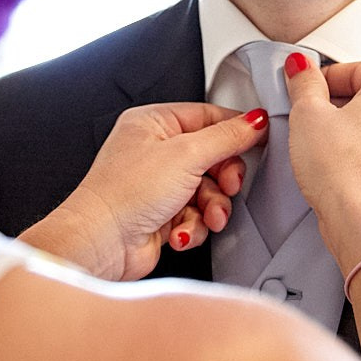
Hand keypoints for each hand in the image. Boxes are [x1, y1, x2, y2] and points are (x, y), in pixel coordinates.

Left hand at [19, 103, 266, 281]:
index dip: (234, 130)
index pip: (207, 117)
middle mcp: (154, 151)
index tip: (257, 140)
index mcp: (153, 123)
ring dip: (212, 207)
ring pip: (208, 191)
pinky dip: (194, 226)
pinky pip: (196, 215)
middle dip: (223, 179)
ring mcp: (158, 185)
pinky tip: (180, 230)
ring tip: (206, 215)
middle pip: (212, 158)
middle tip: (226, 185)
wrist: (103, 243)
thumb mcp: (187, 155)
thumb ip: (227, 137)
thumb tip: (254, 122)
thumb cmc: (123, 194)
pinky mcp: (162, 214)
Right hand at [282, 56, 360, 271]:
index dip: (324, 77)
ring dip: (351, 134)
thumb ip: (304, 83)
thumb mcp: (307, 114)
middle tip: (309, 118)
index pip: (356, 69)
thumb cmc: (343, 172)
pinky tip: (340, 170)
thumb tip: (302, 69)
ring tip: (322, 148)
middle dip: (337, 105)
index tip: (305, 87)